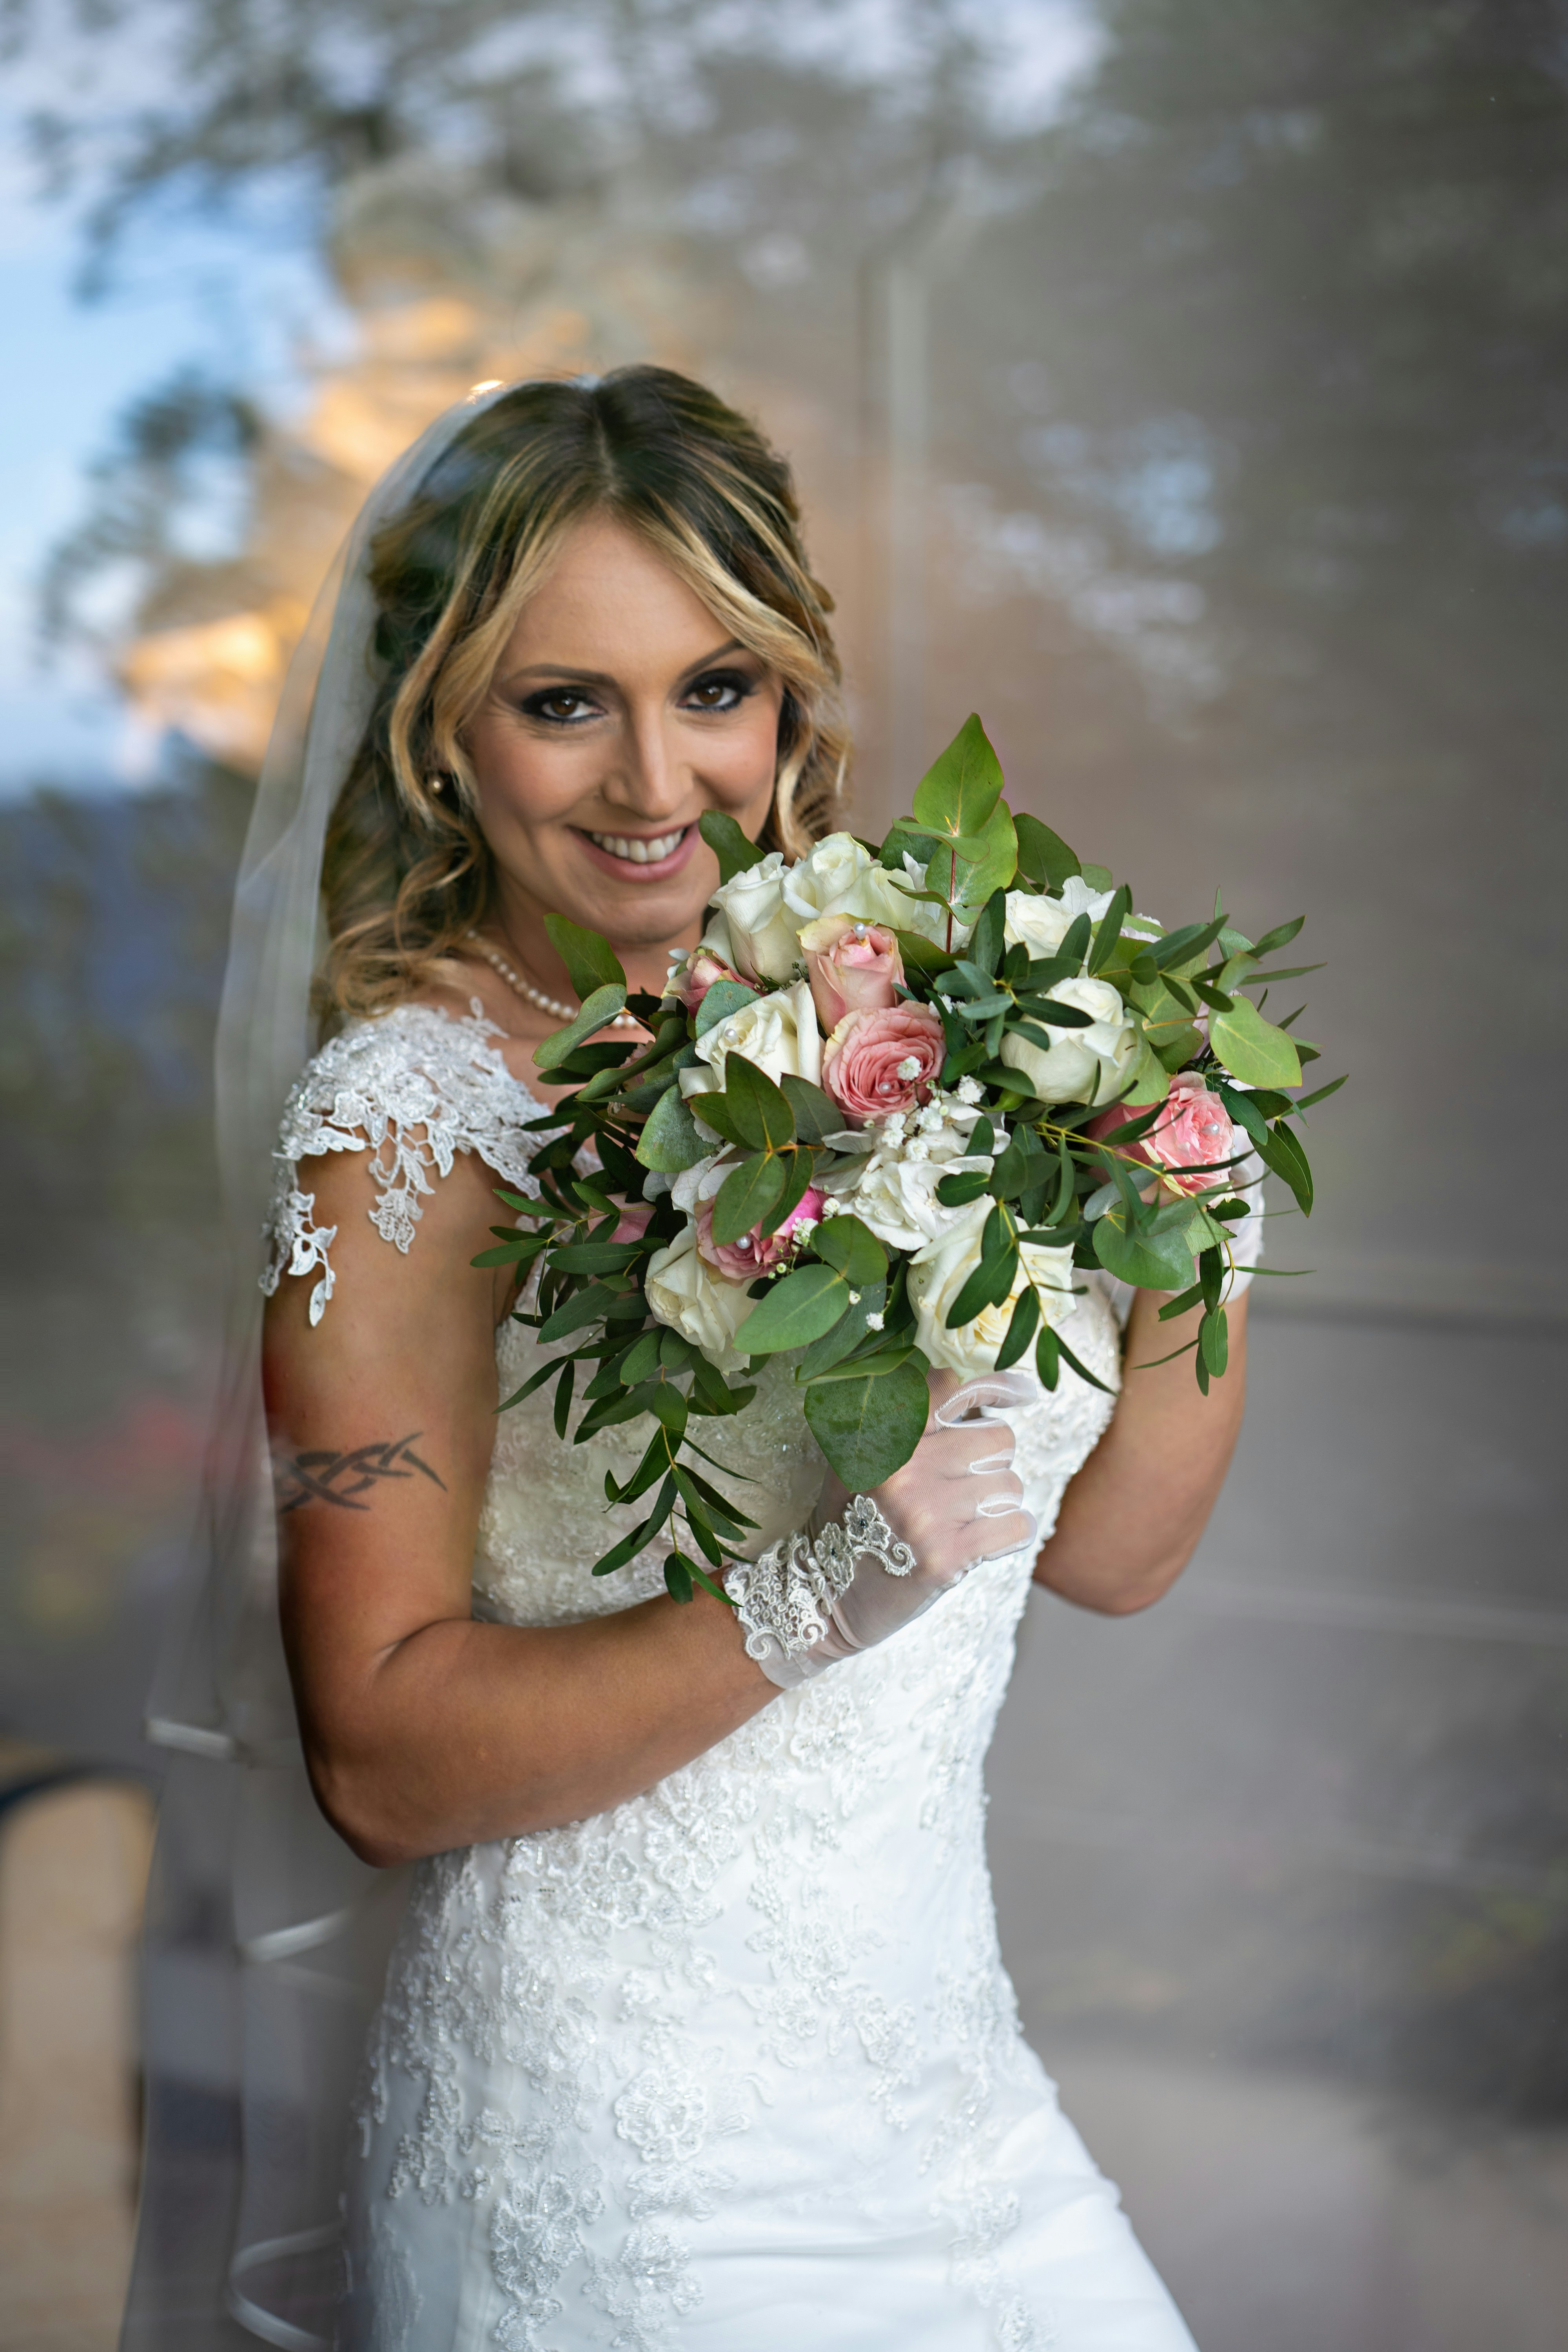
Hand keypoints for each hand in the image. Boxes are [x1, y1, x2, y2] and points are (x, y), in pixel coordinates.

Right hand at [728, 1369, 1037, 1685]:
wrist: (826, 1598)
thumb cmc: (849, 1523)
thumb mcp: (855, 1460)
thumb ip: (902, 1423)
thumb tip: (969, 1388)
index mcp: (881, 1438)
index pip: (949, 1387)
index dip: (994, 1384)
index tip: (1021, 1391)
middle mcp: (903, 1470)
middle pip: (997, 1437)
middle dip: (991, 1460)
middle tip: (964, 1483)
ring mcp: (925, 1514)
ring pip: (1009, 1485)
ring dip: (997, 1503)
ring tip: (961, 1518)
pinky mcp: (946, 1557)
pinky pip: (1016, 1526)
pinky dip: (1012, 1533)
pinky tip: (985, 1540)